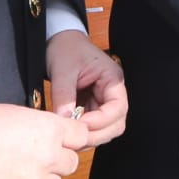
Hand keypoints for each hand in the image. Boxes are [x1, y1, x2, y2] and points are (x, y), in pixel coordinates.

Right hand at [0, 102, 89, 178]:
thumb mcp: (16, 113)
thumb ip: (40, 125)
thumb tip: (51, 134)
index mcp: (49, 130)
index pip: (81, 136)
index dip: (71, 138)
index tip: (64, 140)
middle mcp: (48, 157)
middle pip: (71, 164)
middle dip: (58, 160)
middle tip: (37, 157)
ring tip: (19, 172)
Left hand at [46, 29, 127, 145]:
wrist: (60, 41)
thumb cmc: (66, 49)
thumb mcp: (63, 69)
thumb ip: (64, 95)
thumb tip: (64, 119)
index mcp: (112, 79)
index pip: (118, 107)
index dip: (102, 121)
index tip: (81, 125)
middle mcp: (112, 92)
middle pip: (116, 123)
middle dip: (97, 134)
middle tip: (75, 137)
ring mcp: (102, 101)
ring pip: (105, 129)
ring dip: (90, 136)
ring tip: (70, 136)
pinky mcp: (91, 107)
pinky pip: (93, 126)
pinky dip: (83, 132)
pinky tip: (69, 131)